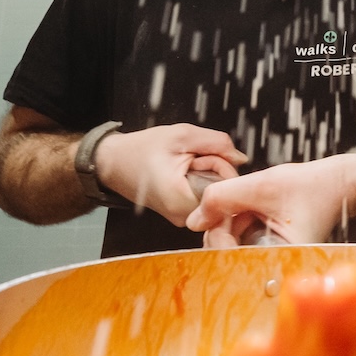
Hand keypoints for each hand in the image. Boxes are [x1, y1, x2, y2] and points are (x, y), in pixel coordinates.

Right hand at [91, 124, 246, 224]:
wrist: (114, 163)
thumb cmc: (141, 149)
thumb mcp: (182, 135)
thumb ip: (218, 143)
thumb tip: (241, 158)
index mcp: (181, 199)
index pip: (225, 189)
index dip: (221, 168)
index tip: (202, 156)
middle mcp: (183, 216)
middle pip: (222, 194)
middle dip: (215, 171)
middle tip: (192, 158)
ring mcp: (182, 219)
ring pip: (214, 197)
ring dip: (207, 176)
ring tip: (185, 164)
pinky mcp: (182, 216)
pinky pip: (204, 199)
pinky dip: (200, 184)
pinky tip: (184, 174)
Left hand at [188, 153, 355, 246]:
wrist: (337, 183)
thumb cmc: (311, 186)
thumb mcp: (260, 185)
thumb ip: (221, 197)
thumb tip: (193, 219)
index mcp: (279, 258)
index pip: (231, 260)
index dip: (217, 235)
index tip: (216, 215)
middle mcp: (276, 264)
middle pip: (228, 257)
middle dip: (223, 228)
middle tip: (236, 204)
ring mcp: (272, 258)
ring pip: (233, 249)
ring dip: (232, 224)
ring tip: (252, 203)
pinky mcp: (270, 250)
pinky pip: (243, 243)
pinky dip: (241, 225)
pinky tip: (254, 210)